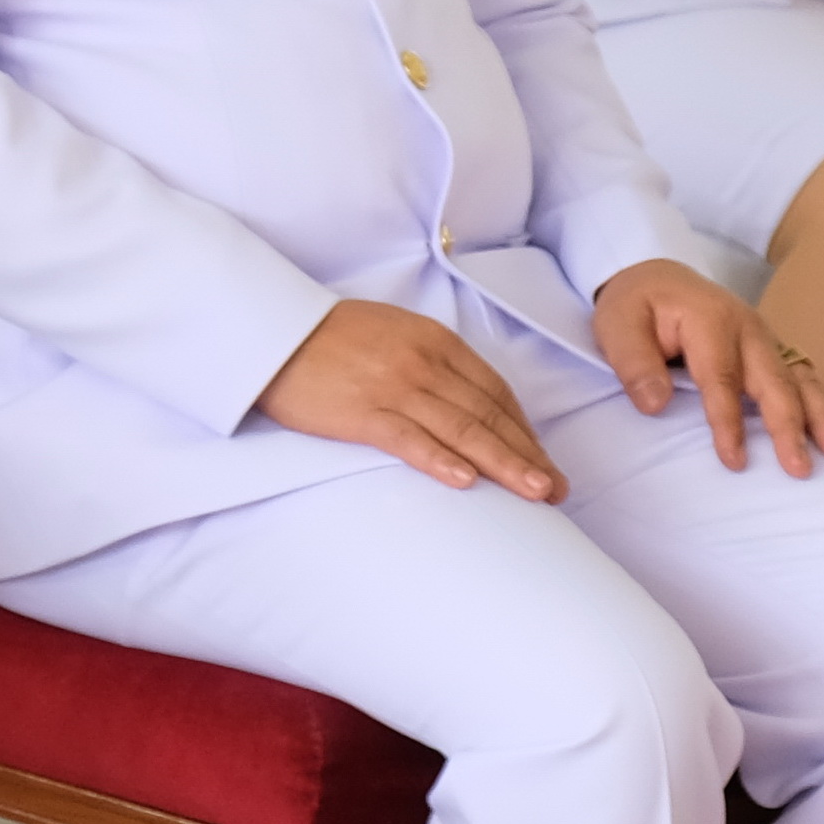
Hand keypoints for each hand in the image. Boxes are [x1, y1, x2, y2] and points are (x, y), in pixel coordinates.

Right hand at [253, 296, 563, 496]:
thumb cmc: (326, 336)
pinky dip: (441, 460)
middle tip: (555, 489)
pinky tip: (467, 482)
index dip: (525, 430)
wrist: (268, 330)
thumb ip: (432, 361)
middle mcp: (422, 362)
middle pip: (488, 414)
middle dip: (527, 454)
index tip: (543, 460)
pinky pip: (410, 439)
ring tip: (535, 493)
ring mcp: (393, 387)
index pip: (495, 391)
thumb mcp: (392, 333)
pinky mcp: (361, 412)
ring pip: (462, 429)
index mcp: (434, 340)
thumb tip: (466, 402)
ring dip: (504, 464)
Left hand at [593, 259, 823, 477]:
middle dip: (790, 427)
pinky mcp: (776, 352)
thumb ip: (633, 362)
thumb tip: (654, 404)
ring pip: (803, 382)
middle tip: (801, 468)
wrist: (656, 275)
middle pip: (774, 383)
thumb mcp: (616, 323)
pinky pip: (810, 378)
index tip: (735, 460)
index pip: (721, 379)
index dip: (729, 422)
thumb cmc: (636, 304)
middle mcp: (748, 329)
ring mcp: (768, 340)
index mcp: (710, 321)